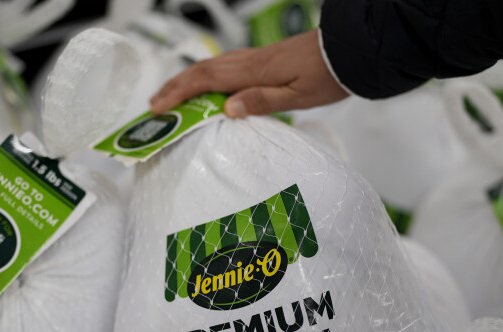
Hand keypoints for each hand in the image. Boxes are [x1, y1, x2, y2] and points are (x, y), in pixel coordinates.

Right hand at [150, 30, 349, 117]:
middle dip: (175, 87)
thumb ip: (262, 101)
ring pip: (212, 67)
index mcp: (254, 72)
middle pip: (202, 71)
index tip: (158, 108)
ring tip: (172, 96)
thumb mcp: (298, 97)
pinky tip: (206, 86)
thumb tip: (226, 108)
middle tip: (154, 105)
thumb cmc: (327, 77)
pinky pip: (226, 66)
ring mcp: (255, 58)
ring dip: (188, 81)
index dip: (179, 93)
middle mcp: (249, 61)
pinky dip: (207, 77)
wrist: (348, 52)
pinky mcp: (264, 59)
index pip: (206, 80)